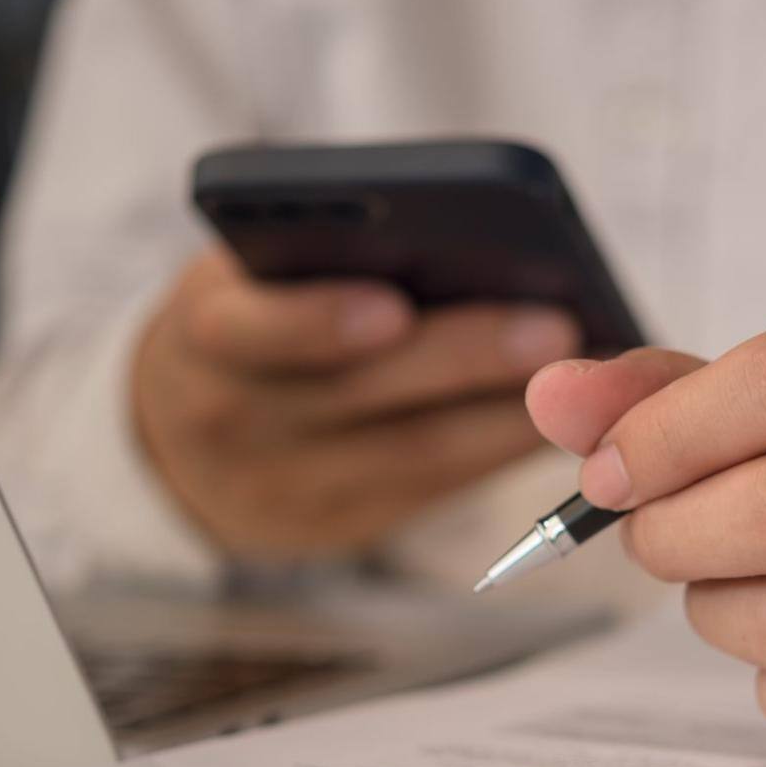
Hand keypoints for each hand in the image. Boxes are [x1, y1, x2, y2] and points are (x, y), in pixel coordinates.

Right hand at [134, 246, 578, 558]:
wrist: (181, 446)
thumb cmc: (250, 323)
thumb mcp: (249, 278)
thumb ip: (319, 256)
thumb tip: (462, 237)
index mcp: (201, 336)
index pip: (245, 330)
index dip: (314, 322)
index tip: (391, 306)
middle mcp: (233, 422)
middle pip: (356, 397)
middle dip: (461, 359)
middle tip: (554, 326)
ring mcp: (287, 489)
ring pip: (411, 455)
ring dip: (507, 412)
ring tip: (584, 369)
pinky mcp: (340, 529)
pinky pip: (435, 490)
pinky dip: (501, 447)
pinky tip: (563, 411)